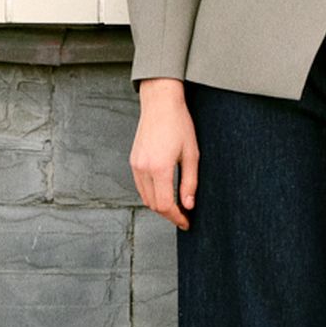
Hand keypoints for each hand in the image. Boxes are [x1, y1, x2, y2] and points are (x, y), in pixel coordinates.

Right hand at [132, 79, 198, 227]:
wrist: (160, 104)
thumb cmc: (179, 125)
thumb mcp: (192, 154)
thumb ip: (190, 182)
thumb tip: (189, 205)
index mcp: (159, 167)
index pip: (165, 205)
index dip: (176, 217)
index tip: (187, 222)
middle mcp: (143, 168)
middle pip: (153, 204)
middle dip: (169, 214)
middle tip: (184, 216)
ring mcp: (135, 165)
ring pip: (145, 197)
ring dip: (159, 205)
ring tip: (176, 206)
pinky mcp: (133, 161)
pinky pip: (140, 186)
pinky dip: (151, 194)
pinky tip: (164, 192)